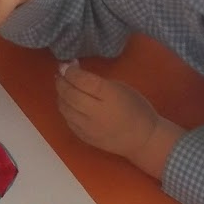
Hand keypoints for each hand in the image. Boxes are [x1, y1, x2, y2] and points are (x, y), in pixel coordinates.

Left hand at [56, 65, 182, 178]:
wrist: (143, 138)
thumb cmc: (136, 108)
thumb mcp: (121, 88)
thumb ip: (98, 82)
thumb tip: (76, 73)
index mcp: (110, 97)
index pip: (83, 81)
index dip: (71, 71)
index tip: (67, 64)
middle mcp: (97, 113)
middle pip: (70, 95)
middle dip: (61, 82)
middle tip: (61, 73)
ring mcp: (89, 128)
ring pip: (65, 109)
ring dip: (60, 95)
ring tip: (63, 86)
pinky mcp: (85, 138)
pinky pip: (68, 121)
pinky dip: (66, 109)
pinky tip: (68, 102)